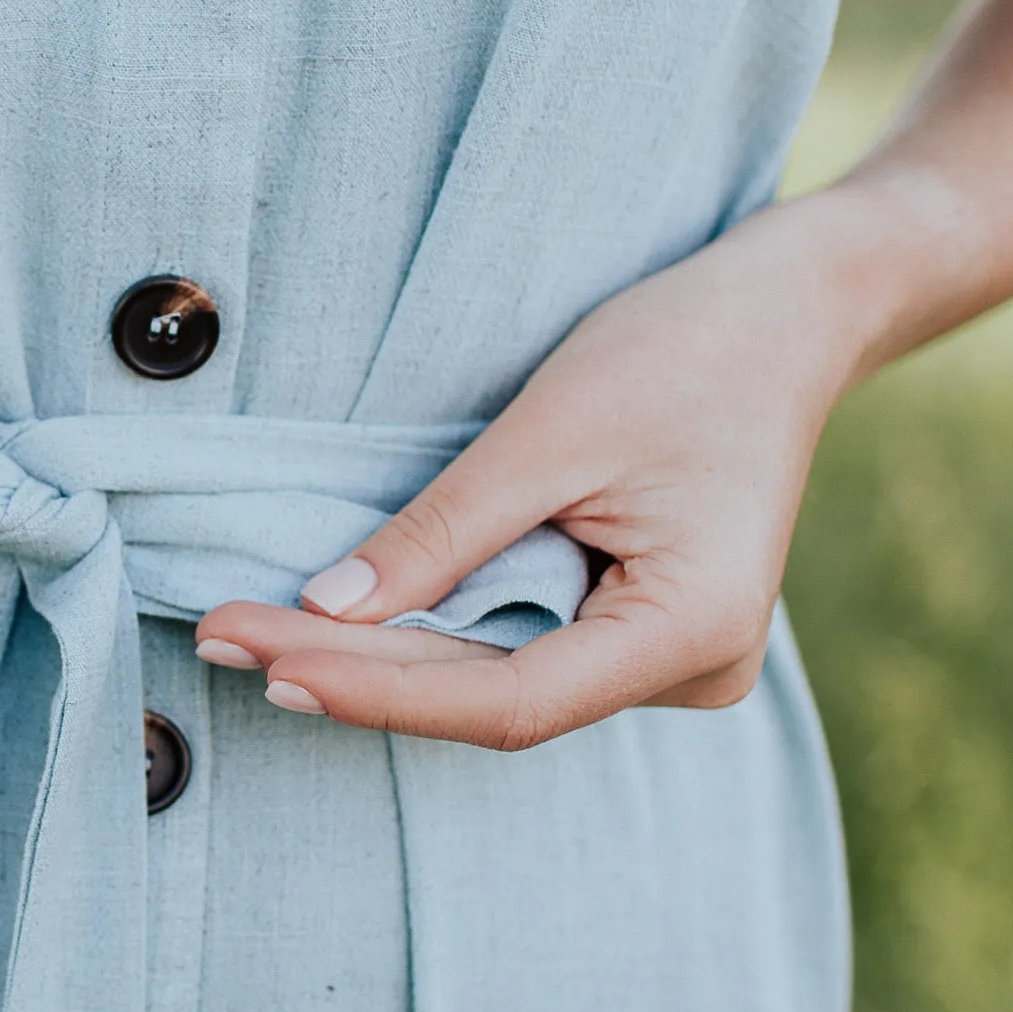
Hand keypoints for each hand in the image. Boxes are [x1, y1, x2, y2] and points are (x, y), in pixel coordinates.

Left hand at [193, 197, 882, 749]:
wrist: (792, 310)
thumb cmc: (689, 348)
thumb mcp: (553, 429)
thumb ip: (444, 532)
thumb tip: (327, 612)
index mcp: (692, 628)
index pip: (506, 701)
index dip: (375, 690)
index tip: (265, 657)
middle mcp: (692, 669)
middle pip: (491, 700)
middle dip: (351, 671)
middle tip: (220, 636)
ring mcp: (671, 658)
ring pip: (497, 680)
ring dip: (377, 659)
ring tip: (250, 635)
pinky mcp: (640, 630)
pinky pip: (519, 647)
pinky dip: (430, 633)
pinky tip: (334, 627)